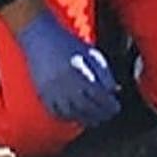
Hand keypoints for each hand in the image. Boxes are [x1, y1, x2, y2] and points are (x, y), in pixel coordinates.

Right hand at [15, 10, 120, 125]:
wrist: (40, 37)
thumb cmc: (67, 44)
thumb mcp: (90, 53)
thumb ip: (104, 72)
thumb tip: (115, 90)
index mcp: (80, 73)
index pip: (100, 97)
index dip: (110, 105)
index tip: (116, 107)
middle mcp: (66, 85)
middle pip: (87, 108)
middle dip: (101, 114)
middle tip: (108, 115)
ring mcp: (53, 91)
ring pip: (72, 114)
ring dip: (85, 120)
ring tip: (94, 120)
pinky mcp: (42, 93)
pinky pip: (55, 112)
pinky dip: (67, 118)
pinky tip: (75, 117)